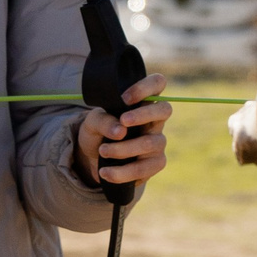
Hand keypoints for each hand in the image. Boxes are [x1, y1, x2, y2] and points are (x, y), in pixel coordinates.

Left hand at [76, 73, 170, 187]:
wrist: (93, 160)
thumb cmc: (98, 132)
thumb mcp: (92, 123)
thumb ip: (103, 120)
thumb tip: (120, 131)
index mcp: (142, 101)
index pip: (157, 83)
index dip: (146, 87)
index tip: (125, 98)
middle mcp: (154, 120)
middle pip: (165, 109)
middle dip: (143, 115)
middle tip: (122, 121)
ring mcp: (157, 142)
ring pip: (150, 143)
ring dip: (123, 149)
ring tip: (102, 151)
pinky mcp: (154, 164)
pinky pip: (144, 168)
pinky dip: (122, 172)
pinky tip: (106, 172)